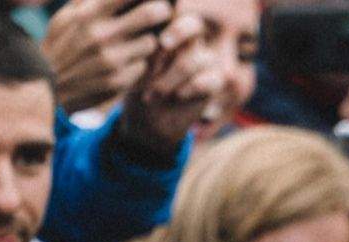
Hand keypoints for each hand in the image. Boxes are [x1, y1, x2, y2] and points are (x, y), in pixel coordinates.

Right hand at [42, 0, 175, 114]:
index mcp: (89, 14)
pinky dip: (140, 64)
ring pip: (152, 42)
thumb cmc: (60, 47)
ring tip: (137, 42)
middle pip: (154, 12)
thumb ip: (87, 2)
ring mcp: (112, 59)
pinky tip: (129, 64)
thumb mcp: (65, 18)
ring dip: (149, 42)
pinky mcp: (120, 81)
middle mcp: (101, 34)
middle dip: (162, 12)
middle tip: (162, 14)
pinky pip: (145, 66)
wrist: (47, 89)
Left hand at [116, 15, 225, 157]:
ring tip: (155, 93)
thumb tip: (148, 34)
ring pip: (197, 58)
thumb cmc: (137, 89)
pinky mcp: (214, 82)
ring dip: (173, 76)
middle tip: (162, 45)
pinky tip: (177, 97)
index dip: (168, 23)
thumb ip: (144, 48)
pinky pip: (211, 79)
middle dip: (178, 33)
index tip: (156, 39)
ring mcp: (203, 62)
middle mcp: (188, 43)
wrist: (149, 122)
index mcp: (167, 33)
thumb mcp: (134, 68)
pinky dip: (192, 88)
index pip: (174, 14)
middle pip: (193, 25)